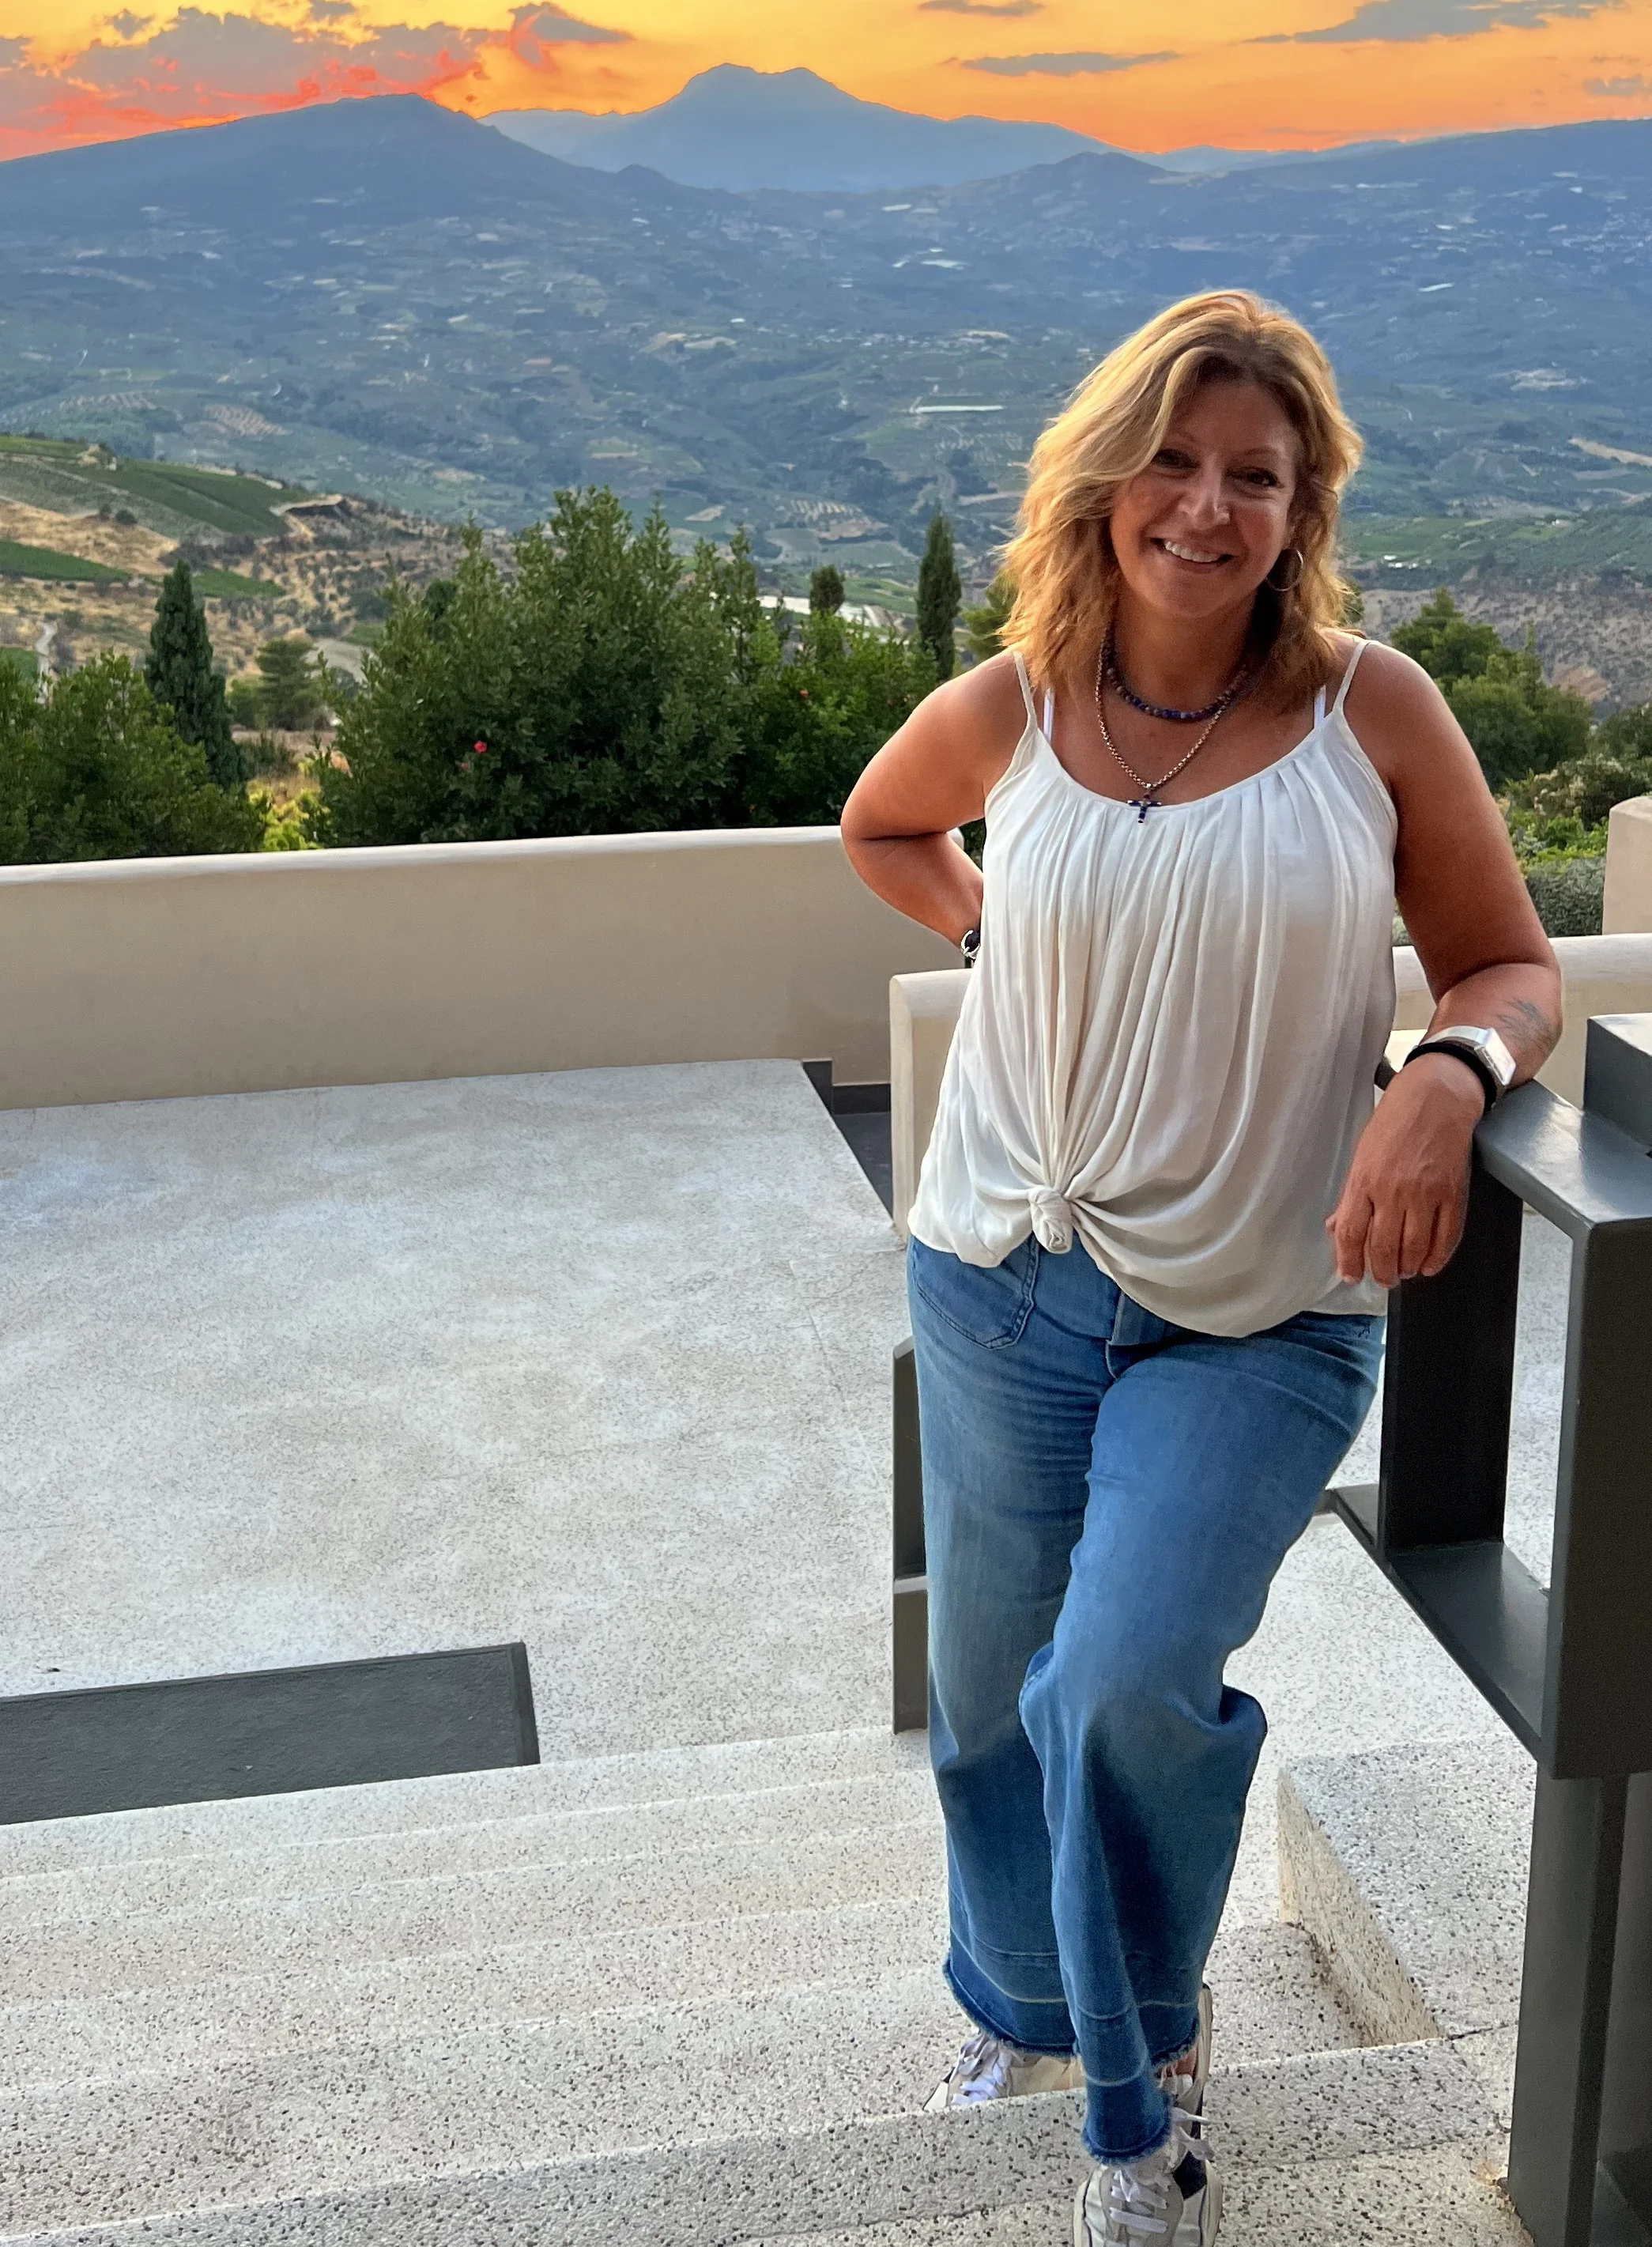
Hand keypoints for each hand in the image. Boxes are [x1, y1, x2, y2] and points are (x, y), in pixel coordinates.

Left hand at [1326, 1055, 1483, 1288]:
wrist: (1437, 1097)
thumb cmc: (1396, 1122)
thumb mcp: (1362, 1154)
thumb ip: (1351, 1195)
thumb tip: (1337, 1228)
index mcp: (1364, 1180)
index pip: (1350, 1233)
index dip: (1349, 1262)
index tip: (1352, 1275)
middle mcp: (1392, 1190)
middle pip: (1383, 1248)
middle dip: (1381, 1272)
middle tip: (1383, 1278)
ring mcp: (1425, 1193)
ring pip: (1415, 1249)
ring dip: (1408, 1268)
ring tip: (1404, 1272)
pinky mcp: (1452, 1193)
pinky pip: (1446, 1237)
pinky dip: (1438, 1258)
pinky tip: (1429, 1264)